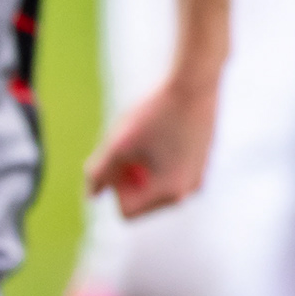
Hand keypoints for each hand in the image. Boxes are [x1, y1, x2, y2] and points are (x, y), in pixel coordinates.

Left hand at [85, 76, 217, 217]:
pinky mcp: (202, 165)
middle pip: (142, 201)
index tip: (120, 157)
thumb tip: (92, 196)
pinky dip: (158, 161)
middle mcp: (187, 192)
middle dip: (129, 179)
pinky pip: (169, 175)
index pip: (127, 211)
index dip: (115, 186)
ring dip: (142, 169)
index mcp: (169, 192)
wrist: (194, 84)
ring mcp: (197, 179)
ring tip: (145, 139)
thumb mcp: (118, 142)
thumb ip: (99, 173)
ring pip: (154, 187)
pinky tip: (160, 133)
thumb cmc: (154, 111)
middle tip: (131, 145)